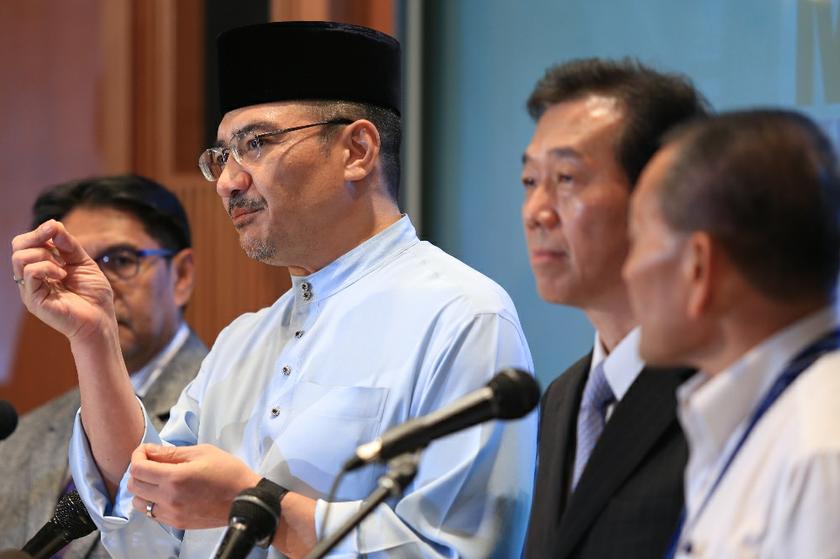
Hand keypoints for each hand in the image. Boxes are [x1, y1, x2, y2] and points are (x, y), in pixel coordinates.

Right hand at [11, 220, 114, 341]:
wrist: (100, 320)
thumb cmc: (94, 294)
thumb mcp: (83, 262)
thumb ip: (68, 245)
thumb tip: (53, 224)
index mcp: (42, 267)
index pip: (28, 242)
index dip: (40, 231)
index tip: (55, 228)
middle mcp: (32, 277)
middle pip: (18, 246)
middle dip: (37, 236)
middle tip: (56, 242)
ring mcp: (30, 288)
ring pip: (19, 257)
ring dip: (44, 254)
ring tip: (63, 267)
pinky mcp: (33, 299)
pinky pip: (30, 272)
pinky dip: (47, 267)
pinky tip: (62, 275)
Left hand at [128, 443, 261, 528]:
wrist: (246, 498)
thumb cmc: (229, 473)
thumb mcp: (202, 452)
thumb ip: (172, 453)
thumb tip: (151, 450)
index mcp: (175, 478)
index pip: (138, 468)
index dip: (138, 455)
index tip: (146, 450)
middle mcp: (169, 499)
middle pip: (134, 485)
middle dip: (138, 469)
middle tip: (151, 461)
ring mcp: (172, 514)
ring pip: (139, 503)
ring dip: (143, 488)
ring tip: (157, 478)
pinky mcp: (177, 523)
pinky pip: (152, 514)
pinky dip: (152, 502)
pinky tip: (165, 492)